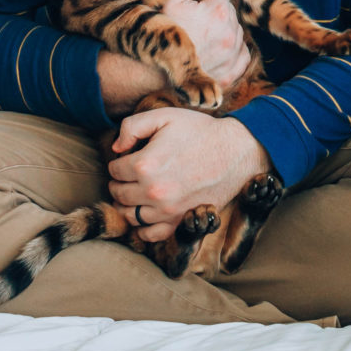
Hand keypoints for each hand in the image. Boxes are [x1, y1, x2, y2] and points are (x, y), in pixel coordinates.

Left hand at [107, 106, 269, 242]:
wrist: (235, 150)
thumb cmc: (200, 131)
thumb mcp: (165, 116)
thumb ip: (132, 126)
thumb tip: (116, 148)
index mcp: (145, 164)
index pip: (114, 170)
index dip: (118, 162)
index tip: (126, 159)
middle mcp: (153, 191)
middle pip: (119, 194)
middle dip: (119, 183)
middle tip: (126, 176)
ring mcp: (167, 210)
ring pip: (130, 215)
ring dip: (127, 205)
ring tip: (134, 193)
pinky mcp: (180, 220)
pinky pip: (151, 234)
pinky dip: (143, 228)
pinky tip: (146, 214)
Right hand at [165, 0, 250, 95]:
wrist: (155, 73)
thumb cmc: (162, 35)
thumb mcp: (171, 2)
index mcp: (219, 12)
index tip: (195, 2)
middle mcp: (231, 33)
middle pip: (229, 10)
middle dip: (216, 10)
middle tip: (197, 19)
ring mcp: (232, 55)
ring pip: (237, 30)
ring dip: (225, 29)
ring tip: (203, 36)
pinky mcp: (230, 73)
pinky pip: (242, 54)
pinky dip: (234, 50)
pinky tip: (219, 48)